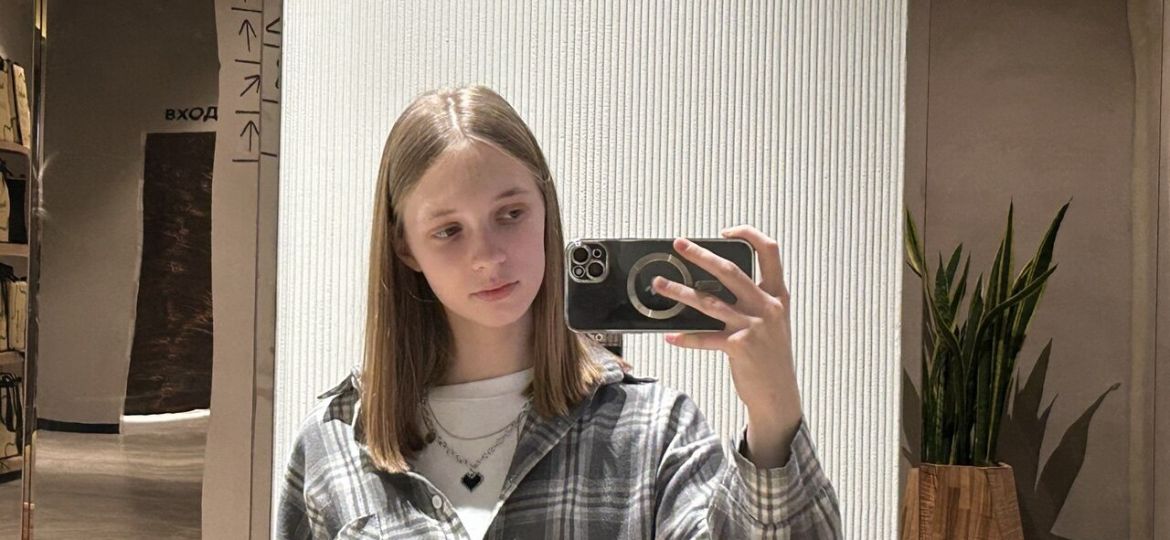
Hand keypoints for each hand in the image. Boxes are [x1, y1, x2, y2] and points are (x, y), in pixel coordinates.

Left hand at [651, 225, 803, 466]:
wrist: (779, 396)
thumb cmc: (771, 358)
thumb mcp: (774, 323)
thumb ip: (754, 301)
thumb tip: (717, 285)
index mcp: (778, 296)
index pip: (770, 252)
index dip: (749, 235)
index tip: (726, 232)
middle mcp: (767, 307)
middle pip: (730, 270)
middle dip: (701, 255)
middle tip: (679, 245)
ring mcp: (753, 327)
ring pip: (709, 301)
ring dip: (680, 291)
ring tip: (660, 284)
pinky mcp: (739, 347)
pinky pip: (704, 338)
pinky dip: (685, 337)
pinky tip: (670, 336)